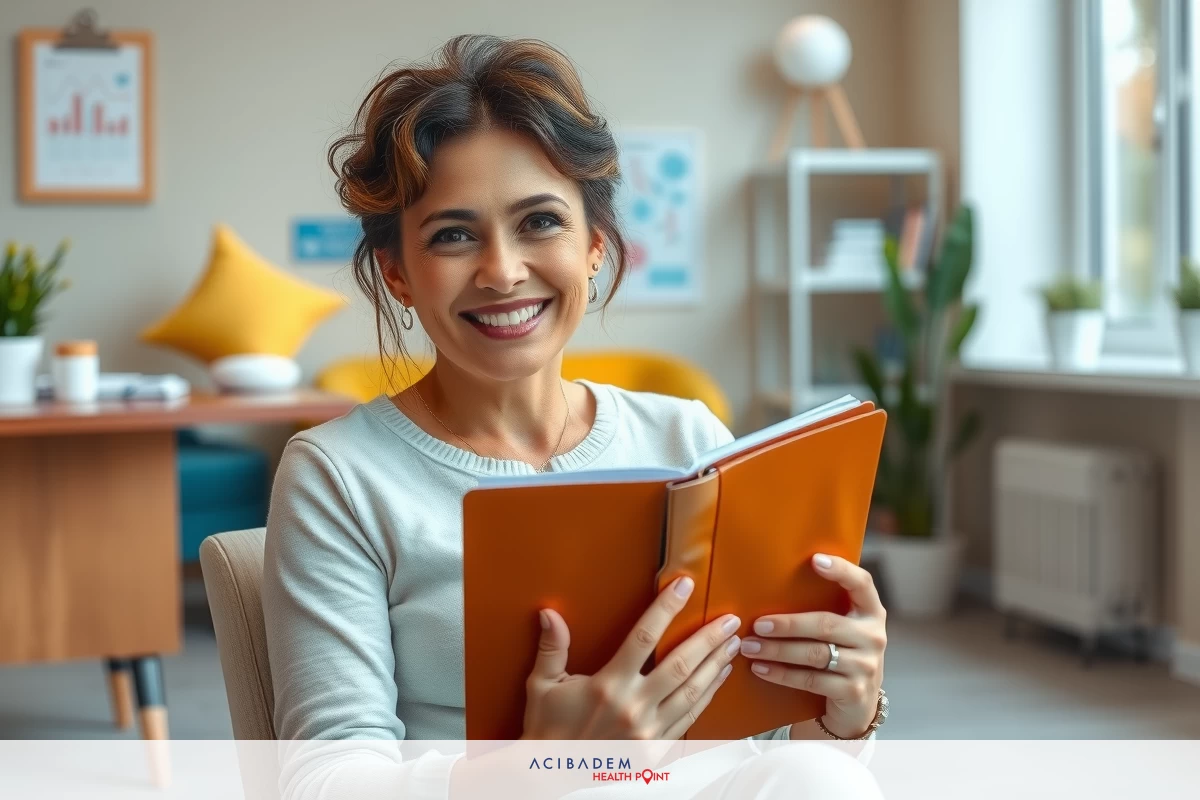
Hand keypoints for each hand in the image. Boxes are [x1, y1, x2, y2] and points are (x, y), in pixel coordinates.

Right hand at [521, 576, 740, 739]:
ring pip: (692, 693)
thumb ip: (552, 648)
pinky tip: (718, 678)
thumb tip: (549, 612)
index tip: (684, 586)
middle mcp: (632, 707)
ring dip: (715, 665)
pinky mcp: (655, 751)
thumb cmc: (547, 726)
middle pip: (680, 665)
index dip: (666, 609)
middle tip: (730, 620)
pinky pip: (689, 719)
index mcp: (607, 685)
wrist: (550, 775)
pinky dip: (707, 696)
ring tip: (732, 643)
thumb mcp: (542, 685)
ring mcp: (647, 732)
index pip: (644, 637)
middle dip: (708, 639)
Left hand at [739, 553, 885, 738]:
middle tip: (757, 624)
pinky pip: (811, 680)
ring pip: (815, 654)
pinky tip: (761, 669)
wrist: (858, 705)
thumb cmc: (841, 654)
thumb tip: (773, 582)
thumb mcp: (843, 629)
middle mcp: (873, 636)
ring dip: (778, 650)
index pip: (862, 584)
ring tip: (750, 647)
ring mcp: (866, 666)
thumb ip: (824, 607)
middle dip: (787, 624)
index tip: (815, 560)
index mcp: (871, 612)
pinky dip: (782, 674)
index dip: (842, 570)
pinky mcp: (853, 692)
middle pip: (826, 624)